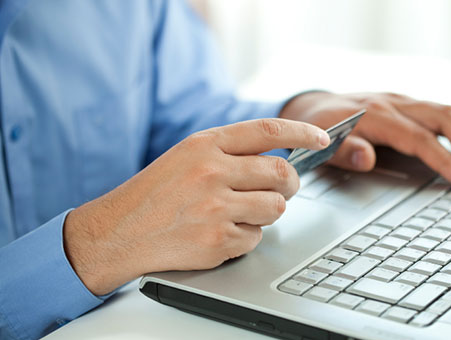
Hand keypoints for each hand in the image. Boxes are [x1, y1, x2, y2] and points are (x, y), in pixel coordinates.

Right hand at [63, 119, 328, 294]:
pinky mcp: (217, 240)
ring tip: (240, 212)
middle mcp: (212, 172)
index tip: (322, 138)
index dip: (301, 133)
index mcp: (205, 145)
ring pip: (275, 208)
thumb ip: (230, 152)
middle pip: (281, 173)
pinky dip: (245, 236)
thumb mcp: (187, 156)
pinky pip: (255, 237)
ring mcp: (215, 208)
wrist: (119, 232)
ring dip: (266, 212)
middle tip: (283, 188)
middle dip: (290, 183)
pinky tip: (220, 232)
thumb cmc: (156, 193)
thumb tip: (279, 158)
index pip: (267, 131)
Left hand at [280, 91, 450, 186]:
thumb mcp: (320, 146)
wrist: (312, 107)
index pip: (419, 138)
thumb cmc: (318, 130)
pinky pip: (442, 113)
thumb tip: (368, 158)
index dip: (445, 160)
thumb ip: (343, 152)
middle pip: (443, 117)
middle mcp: (392, 103)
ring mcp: (401, 101)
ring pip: (448, 112)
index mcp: (374, 114)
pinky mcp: (407, 105)